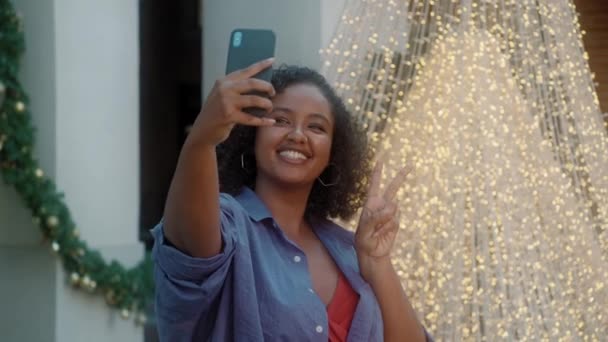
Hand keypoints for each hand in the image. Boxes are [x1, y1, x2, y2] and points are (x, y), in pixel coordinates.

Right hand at [188, 58, 276, 146]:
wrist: (203, 130)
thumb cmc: (217, 113)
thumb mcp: (223, 96)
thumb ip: (237, 89)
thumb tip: (261, 86)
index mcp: (224, 81)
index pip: (246, 70)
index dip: (260, 65)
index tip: (272, 60)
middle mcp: (224, 89)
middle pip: (252, 83)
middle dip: (267, 87)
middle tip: (272, 92)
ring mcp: (226, 102)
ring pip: (254, 100)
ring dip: (266, 104)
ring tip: (269, 107)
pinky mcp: (229, 116)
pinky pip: (252, 118)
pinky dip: (263, 121)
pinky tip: (271, 121)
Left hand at [355, 160, 410, 277]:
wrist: (372, 253)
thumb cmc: (364, 240)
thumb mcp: (365, 229)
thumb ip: (377, 217)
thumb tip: (394, 206)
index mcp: (370, 203)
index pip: (375, 184)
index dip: (378, 172)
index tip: (381, 160)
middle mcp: (381, 206)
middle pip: (392, 188)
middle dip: (400, 177)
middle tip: (410, 165)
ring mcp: (390, 214)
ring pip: (394, 209)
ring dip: (386, 220)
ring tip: (377, 231)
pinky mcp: (396, 223)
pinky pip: (396, 221)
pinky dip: (390, 228)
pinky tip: (384, 234)